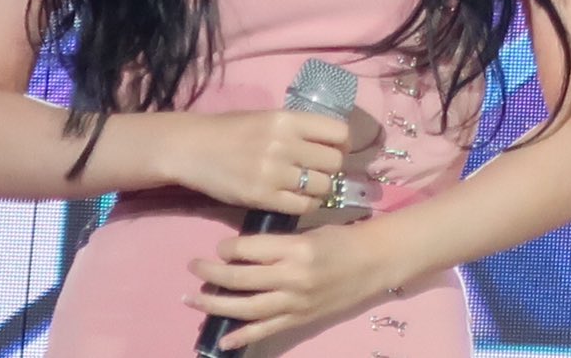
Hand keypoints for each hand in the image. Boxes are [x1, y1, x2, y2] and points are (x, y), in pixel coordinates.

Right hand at [163, 109, 347, 214]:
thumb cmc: (231, 130)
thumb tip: (333, 140)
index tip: (337, 149)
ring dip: (320, 189)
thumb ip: (299, 128)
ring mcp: (273, 172)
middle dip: (332, 168)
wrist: (192, 148)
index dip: (344, 144)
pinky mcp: (262, 197)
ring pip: (322, 186)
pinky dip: (306, 205)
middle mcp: (285, 144)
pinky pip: (302, 206)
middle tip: (320, 171)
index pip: (339, 132)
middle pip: (334, 162)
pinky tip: (297, 199)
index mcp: (289, 119)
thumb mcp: (269, 117)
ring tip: (308, 187)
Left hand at [185, 219, 405, 349]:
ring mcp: (296, 302)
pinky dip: (242, 336)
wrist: (377, 262)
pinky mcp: (300, 319)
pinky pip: (266, 330)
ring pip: (246, 307)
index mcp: (297, 249)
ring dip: (215, 304)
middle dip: (212, 273)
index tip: (220, 247)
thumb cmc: (345, 239)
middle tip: (193, 267)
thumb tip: (244, 252)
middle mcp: (293, 277)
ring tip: (193, 299)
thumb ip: (279, 244)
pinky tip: (221, 338)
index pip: (249, 249)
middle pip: (240, 279)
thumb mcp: (311, 232)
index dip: (228, 248)